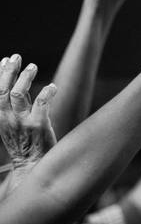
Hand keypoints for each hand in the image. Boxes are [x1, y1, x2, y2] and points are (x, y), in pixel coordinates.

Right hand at [0, 55, 56, 180]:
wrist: (33, 166)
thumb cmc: (26, 142)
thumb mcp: (13, 122)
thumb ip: (15, 103)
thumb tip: (16, 80)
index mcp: (0, 118)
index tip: (5, 59)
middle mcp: (7, 119)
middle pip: (3, 90)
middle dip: (9, 71)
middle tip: (17, 57)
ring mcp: (22, 122)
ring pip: (19, 94)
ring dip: (25, 78)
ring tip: (33, 66)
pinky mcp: (38, 125)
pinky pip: (41, 104)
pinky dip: (47, 92)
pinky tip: (52, 87)